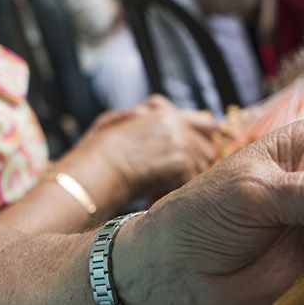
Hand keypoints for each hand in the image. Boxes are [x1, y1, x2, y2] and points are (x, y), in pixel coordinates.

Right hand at [90, 96, 217, 199]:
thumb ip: (145, 115)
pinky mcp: (181, 170)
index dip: (201, 139)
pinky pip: (194, 182)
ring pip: (203, 166)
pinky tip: (159, 193)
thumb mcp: (120, 121)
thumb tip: (157, 111)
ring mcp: (182, 148)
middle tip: (176, 176)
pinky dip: (180, 191)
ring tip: (164, 186)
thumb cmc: (99, 150)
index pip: (206, 124)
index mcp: (165, 115)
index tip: (191, 153)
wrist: (95, 171)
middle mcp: (178, 128)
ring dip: (190, 177)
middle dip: (196, 162)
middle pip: (208, 148)